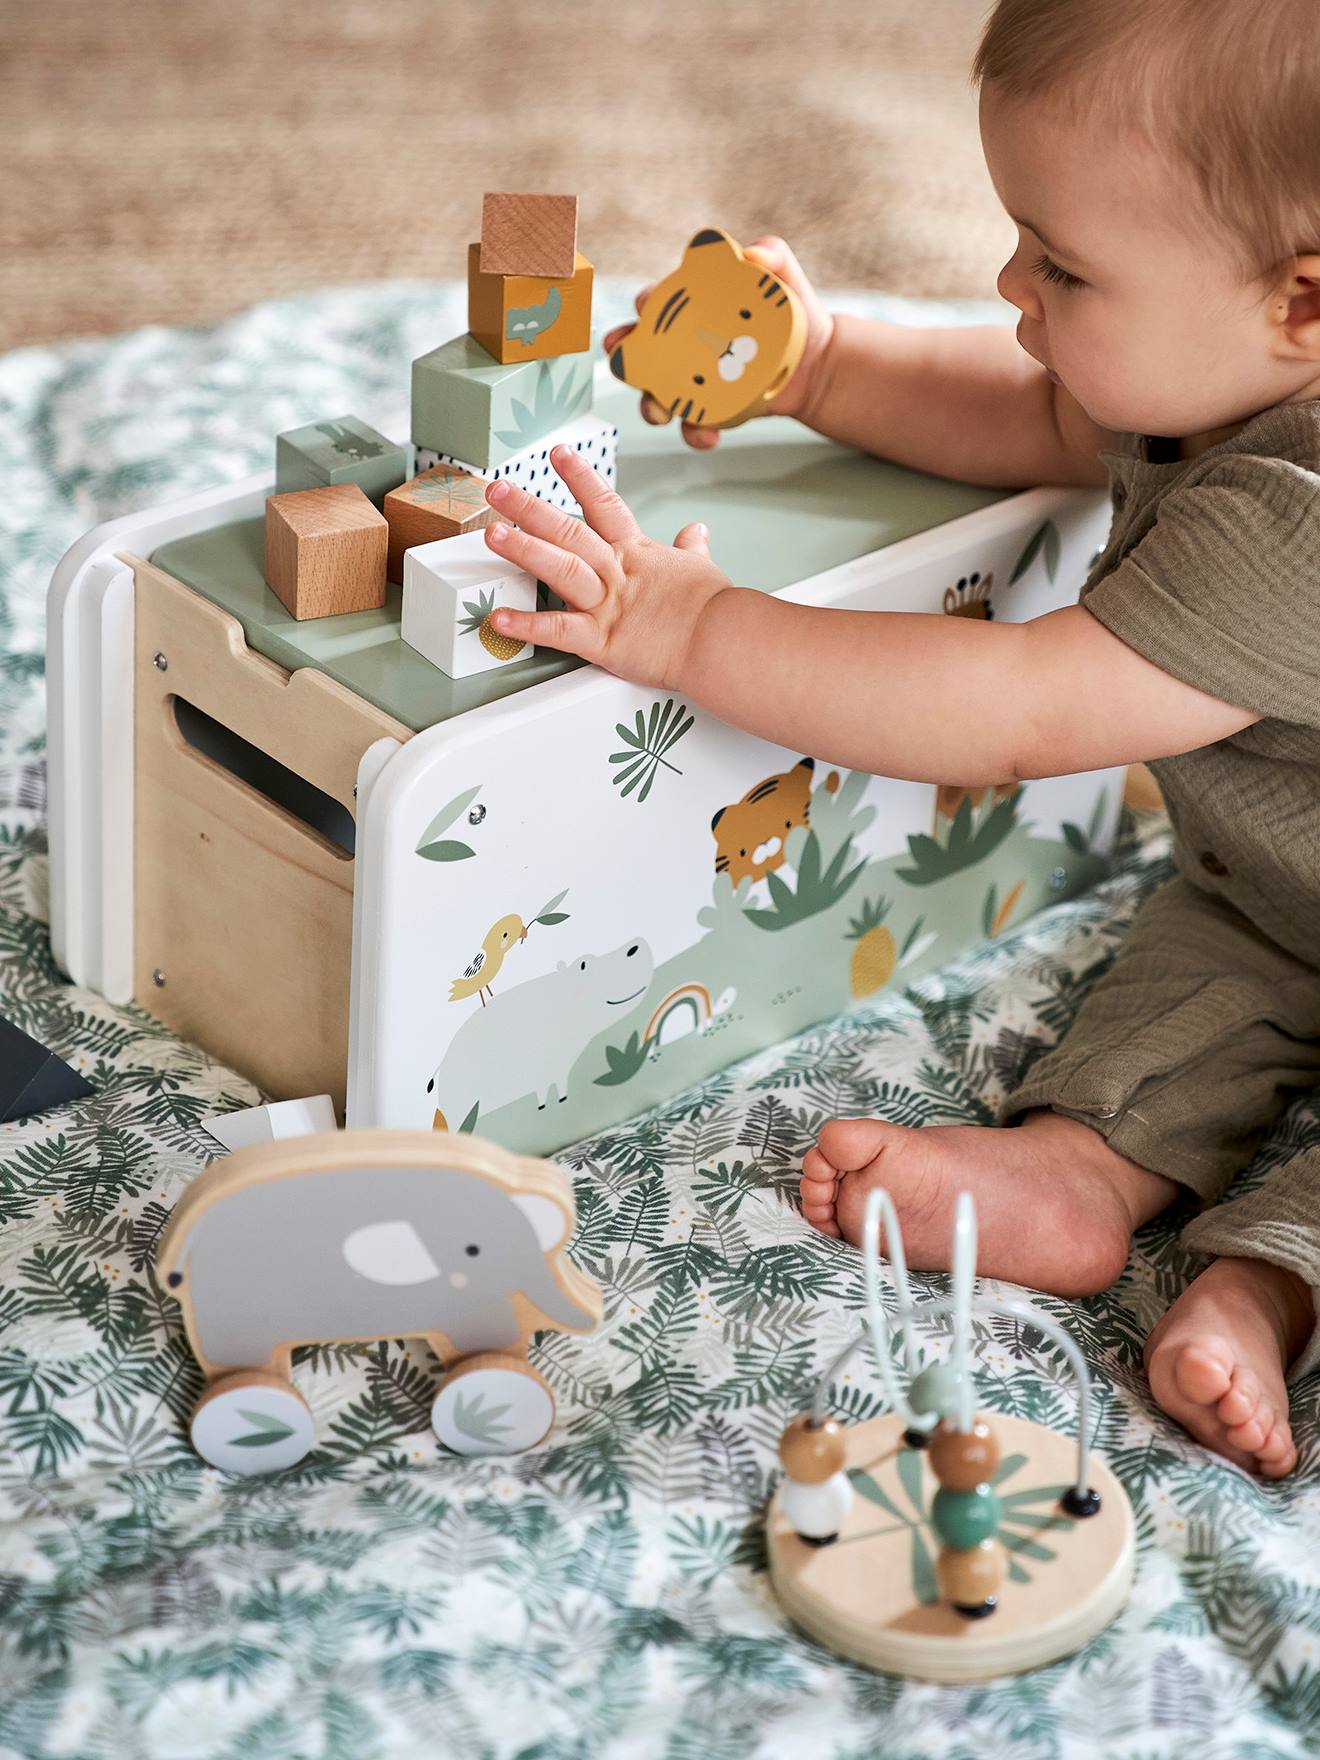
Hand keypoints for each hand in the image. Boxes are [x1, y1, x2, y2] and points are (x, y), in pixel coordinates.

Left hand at [482, 448, 732, 689]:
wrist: (723, 640)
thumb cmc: (715, 609)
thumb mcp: (702, 568)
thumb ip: (692, 548)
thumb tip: (698, 531)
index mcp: (637, 552)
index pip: (604, 504)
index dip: (579, 476)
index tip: (557, 453)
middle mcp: (616, 572)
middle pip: (569, 531)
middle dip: (530, 508)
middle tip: (497, 489)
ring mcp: (607, 604)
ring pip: (559, 569)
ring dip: (523, 549)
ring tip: (492, 533)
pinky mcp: (603, 641)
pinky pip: (558, 631)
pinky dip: (527, 626)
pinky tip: (498, 618)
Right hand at [601, 235, 835, 451]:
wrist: (817, 360)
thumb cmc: (794, 309)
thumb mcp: (784, 273)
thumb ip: (771, 253)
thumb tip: (753, 255)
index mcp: (691, 305)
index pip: (657, 301)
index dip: (645, 303)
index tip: (646, 308)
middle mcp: (684, 343)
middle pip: (640, 351)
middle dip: (626, 360)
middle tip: (630, 368)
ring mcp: (694, 378)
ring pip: (656, 394)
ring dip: (650, 406)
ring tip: (664, 412)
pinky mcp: (711, 407)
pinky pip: (692, 425)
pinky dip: (694, 433)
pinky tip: (709, 436)